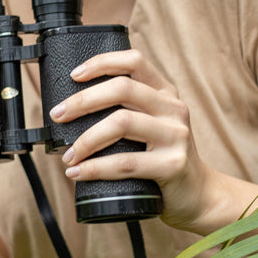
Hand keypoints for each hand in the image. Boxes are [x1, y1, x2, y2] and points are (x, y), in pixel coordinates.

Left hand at [49, 49, 213, 229]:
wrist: (199, 195)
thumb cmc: (163, 158)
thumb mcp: (153, 126)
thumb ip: (128, 111)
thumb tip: (72, 111)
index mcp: (166, 93)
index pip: (134, 62)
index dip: (102, 63)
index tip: (74, 75)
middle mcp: (173, 108)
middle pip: (122, 89)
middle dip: (82, 101)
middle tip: (58, 115)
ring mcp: (176, 135)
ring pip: (121, 123)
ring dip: (86, 139)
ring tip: (67, 156)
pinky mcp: (173, 164)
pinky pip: (126, 163)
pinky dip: (95, 168)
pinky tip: (79, 173)